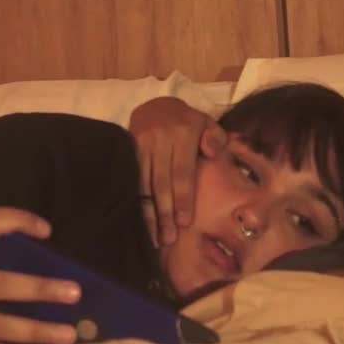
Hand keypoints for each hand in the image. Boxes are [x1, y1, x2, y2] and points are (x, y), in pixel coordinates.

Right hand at [129, 96, 227, 245]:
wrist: (155, 105)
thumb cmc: (188, 122)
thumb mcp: (207, 123)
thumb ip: (216, 138)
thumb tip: (212, 153)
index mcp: (183, 133)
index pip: (183, 172)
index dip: (182, 198)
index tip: (184, 222)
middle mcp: (159, 138)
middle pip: (162, 182)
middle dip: (165, 213)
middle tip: (168, 238)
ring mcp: (140, 144)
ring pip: (144, 184)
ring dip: (149, 213)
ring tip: (155, 237)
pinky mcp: (127, 149)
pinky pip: (132, 180)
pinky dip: (136, 202)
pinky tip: (140, 221)